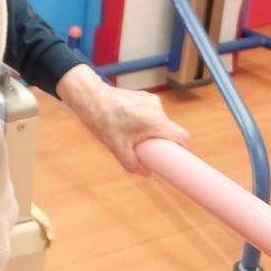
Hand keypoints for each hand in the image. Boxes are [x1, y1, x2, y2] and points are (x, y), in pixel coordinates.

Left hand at [55, 64, 188, 176]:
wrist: (89, 96)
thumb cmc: (103, 120)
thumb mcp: (117, 147)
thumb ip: (133, 164)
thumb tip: (146, 174)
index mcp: (154, 120)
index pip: (181, 136)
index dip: (180, 149)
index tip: (172, 157)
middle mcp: (157, 108)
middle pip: (168, 130)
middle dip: (159, 141)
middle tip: (145, 149)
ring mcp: (151, 100)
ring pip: (158, 121)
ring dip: (150, 131)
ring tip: (130, 134)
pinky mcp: (143, 96)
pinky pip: (150, 113)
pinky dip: (143, 121)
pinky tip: (127, 124)